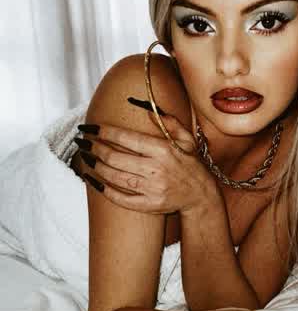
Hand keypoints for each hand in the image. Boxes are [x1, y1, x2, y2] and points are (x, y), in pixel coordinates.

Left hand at [76, 114, 215, 215]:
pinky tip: (93, 180)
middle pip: (115, 158)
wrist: (201, 195)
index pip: (125, 138)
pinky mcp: (149, 205)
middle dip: (94, 148)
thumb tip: (142, 106)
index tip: (89, 128)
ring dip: (95, 166)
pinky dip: (103, 190)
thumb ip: (166, 121)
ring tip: (85, 156)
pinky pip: (120, 198)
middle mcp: (156, 169)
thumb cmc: (190, 164)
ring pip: (114, 177)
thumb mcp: (186, 138)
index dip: (103, 132)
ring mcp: (151, 189)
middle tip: (82, 142)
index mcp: (163, 150)